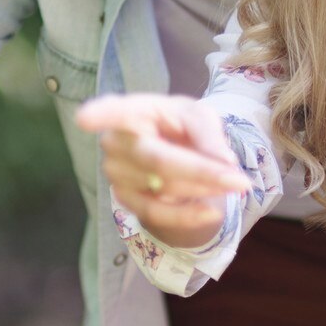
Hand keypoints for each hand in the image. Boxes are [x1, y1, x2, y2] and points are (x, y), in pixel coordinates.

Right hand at [75, 94, 250, 247]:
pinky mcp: (125, 200)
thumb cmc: (181, 125)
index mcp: (131, 110)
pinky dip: (188, 215)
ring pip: (163, 188)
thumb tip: (224, 162)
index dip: (99, 115)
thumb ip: (209, 134)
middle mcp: (115, 141)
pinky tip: (211, 211)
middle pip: (157, 159)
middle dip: (201, 172)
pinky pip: (156, 214)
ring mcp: (116, 174)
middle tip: (241, 181)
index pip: (113, 111)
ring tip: (232, 185)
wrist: (175, 152)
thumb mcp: (200, 117)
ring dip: (202, 189)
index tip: (85, 118)